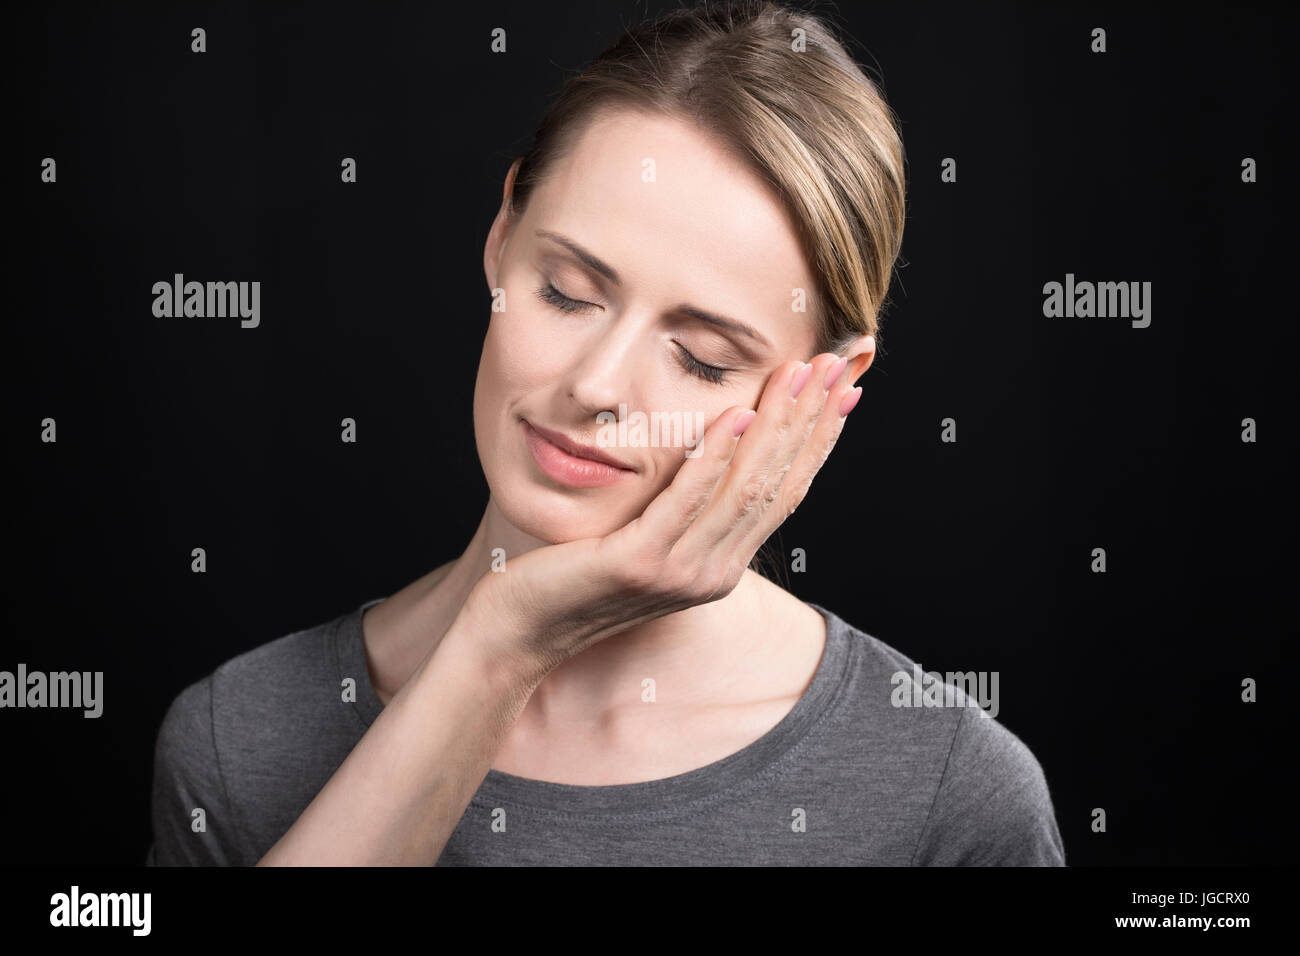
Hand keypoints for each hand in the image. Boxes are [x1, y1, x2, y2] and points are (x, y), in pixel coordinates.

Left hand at [463, 341, 872, 681]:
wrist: (520, 630)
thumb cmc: (575, 574)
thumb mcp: (647, 539)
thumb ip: (687, 506)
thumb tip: (719, 449)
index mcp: (722, 565)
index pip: (785, 493)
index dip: (818, 439)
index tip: (841, 388)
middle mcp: (713, 572)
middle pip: (775, 484)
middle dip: (809, 419)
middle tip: (833, 364)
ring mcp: (679, 572)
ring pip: (743, 488)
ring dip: (775, 424)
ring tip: (795, 374)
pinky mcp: (639, 563)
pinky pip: (686, 501)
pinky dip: (714, 456)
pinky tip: (732, 413)